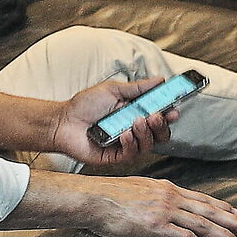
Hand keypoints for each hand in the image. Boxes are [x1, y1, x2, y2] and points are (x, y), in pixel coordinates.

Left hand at [46, 74, 177, 168]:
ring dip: (146, 133)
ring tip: (137, 120)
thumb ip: (138, 87)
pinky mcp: (115, 157)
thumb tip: (160, 80)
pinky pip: (131, 154)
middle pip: (160, 134)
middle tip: (156, 115)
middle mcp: (134, 131)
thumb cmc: (85, 105)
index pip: (160, 118)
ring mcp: (125, 145)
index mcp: (136, 114)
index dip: (170, 115)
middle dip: (162, 125)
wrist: (63, 121)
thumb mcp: (113, 90)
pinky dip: (131, 143)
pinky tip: (124, 134)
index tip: (174, 109)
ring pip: (148, 145)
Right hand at [79, 175, 236, 236]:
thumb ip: (153, 196)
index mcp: (166, 188)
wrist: (91, 198)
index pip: (203, 198)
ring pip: (204, 225)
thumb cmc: (107, 196)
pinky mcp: (156, 227)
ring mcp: (165, 211)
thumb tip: (159, 202)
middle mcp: (170, 197)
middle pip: (210, 211)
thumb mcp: (136, 189)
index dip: (223, 208)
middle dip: (234, 222)